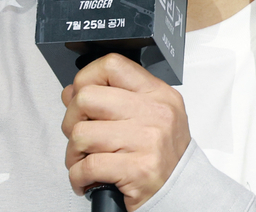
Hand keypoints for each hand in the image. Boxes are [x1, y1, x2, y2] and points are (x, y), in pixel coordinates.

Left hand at [62, 53, 190, 210]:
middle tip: (78, 134)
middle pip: (87, 98)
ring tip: (83, 160)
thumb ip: (113, 98)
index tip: (80, 94)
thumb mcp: (148, 115)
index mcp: (157, 93)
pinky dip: (78, 176)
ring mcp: (147, 140)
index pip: (112, 65)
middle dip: (71, 119)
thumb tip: (72, 92)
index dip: (86, 77)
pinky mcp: (138, 170)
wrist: (184, 190)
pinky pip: (88, 166)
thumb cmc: (164, 153)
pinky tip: (86, 178)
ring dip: (73, 153)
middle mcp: (154, 112)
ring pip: (81, 134)